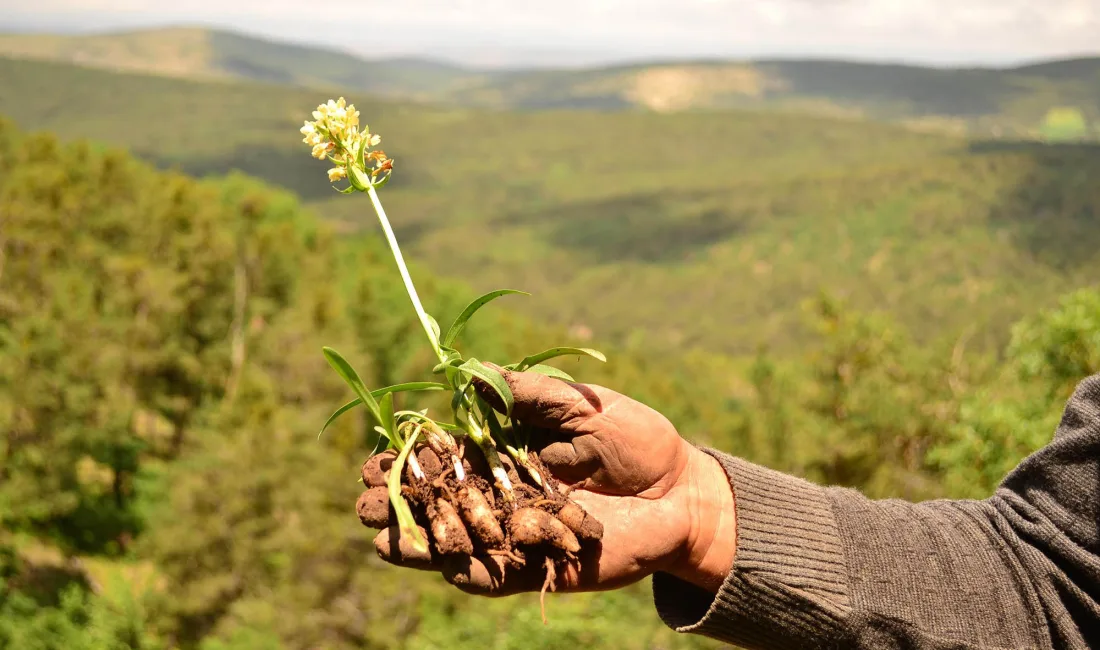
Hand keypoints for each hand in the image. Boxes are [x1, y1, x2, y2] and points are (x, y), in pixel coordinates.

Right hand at [371, 368, 736, 594]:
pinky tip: (422, 558)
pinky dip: (454, 566)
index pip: (443, 455)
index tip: (374, 455)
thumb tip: (469, 375)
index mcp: (504, 452)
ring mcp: (513, 532)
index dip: (407, 457)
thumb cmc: (636, 439)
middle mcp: (500, 494)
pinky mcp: (533, 565)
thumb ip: (529, 393)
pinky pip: (485, 573)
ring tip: (377, 532)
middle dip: (398, 499)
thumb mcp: (581, 404)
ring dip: (413, 537)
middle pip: (436, 500)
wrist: (681, 493)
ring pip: (451, 539)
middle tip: (363, 498)